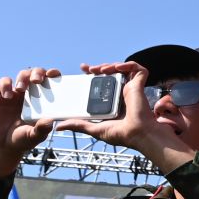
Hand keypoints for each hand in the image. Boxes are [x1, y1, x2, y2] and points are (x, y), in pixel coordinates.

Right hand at [0, 66, 63, 178]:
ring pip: (22, 75)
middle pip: (36, 73)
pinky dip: (6, 85)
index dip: (53, 74)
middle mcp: (30, 93)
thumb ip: (42, 129)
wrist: (1, 146)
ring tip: (21, 89)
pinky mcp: (0, 95)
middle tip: (37, 81)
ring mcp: (15, 93)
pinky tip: (8, 96)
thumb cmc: (22, 140)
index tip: (54, 74)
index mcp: (43, 100)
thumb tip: (50, 121)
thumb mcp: (34, 136)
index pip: (51, 82)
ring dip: (23, 78)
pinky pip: (4, 82)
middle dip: (38, 72)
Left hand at [51, 63, 185, 167]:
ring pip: (122, 69)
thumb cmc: (121, 134)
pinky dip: (128, 64)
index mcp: (113, 101)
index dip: (93, 75)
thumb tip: (59, 126)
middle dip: (100, 67)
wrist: (137, 134)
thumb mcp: (94, 128)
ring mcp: (131, 88)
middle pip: (111, 74)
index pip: (102, 83)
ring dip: (110, 65)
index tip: (83, 70)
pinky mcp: (139, 85)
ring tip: (100, 69)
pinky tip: (117, 67)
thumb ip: (78, 125)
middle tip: (89, 69)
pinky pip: (137, 69)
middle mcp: (122, 93)